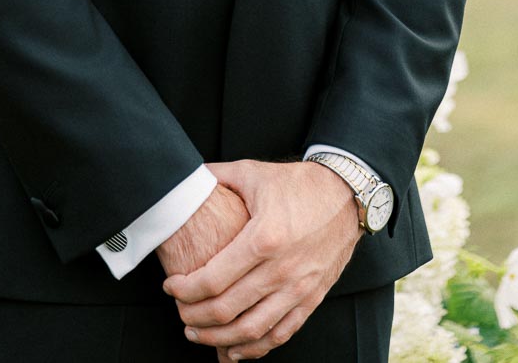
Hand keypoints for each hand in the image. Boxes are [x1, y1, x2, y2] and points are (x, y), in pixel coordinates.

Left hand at [163, 159, 362, 358]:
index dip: (185, 289)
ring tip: (197, 333)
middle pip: (227, 310)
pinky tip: (233, 351)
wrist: (347, 195)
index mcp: (263, 238)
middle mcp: (281, 269)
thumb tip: (185, 177)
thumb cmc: (296, 182)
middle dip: (194, 317)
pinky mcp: (312, 298)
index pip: (213, 280)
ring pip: (251, 331)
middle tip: (179, 312)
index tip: (170, 286)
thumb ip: (216, 176)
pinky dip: (254, 349)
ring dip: (218, 339)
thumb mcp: (253, 172)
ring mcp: (298, 288)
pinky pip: (280, 334)